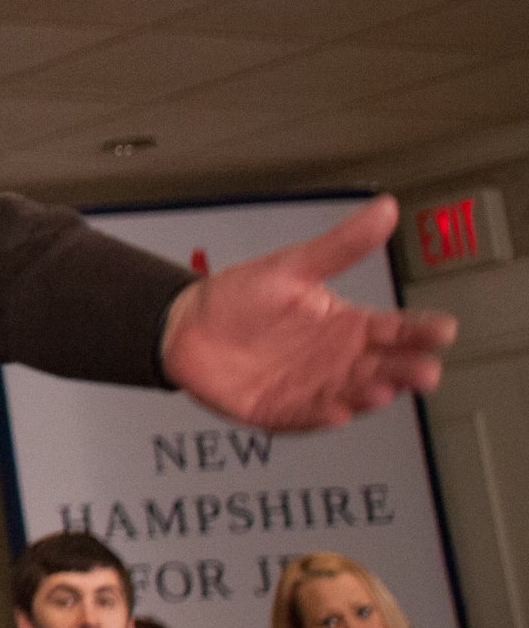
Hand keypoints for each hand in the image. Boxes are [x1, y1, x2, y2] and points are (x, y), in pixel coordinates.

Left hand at [162, 197, 455, 431]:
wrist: (184, 329)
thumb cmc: (239, 297)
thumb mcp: (292, 267)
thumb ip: (341, 245)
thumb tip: (385, 209)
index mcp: (347, 325)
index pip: (396, 329)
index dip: (422, 330)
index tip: (443, 329)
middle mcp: (338, 359)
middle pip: (386, 367)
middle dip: (409, 370)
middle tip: (425, 370)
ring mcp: (315, 387)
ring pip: (355, 395)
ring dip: (371, 394)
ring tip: (384, 389)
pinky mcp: (285, 410)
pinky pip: (310, 417)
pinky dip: (323, 417)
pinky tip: (337, 412)